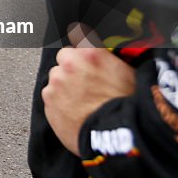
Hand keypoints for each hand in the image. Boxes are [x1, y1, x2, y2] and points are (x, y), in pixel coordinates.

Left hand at [42, 25, 135, 155]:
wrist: (118, 138)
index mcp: (89, 52)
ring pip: (56, 81)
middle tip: (88, 86)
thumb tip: (108, 56)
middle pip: (64, 60)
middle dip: (72, 70)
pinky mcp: (48, 104)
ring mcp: (55, 84)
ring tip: (84, 104)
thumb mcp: (129, 74)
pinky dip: (60, 105)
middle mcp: (68, 64)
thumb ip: (110, 59)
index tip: (87, 60)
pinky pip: (51, 100)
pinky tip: (76, 114)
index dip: (84, 53)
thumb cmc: (128, 107)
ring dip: (65, 88)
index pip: (78, 39)